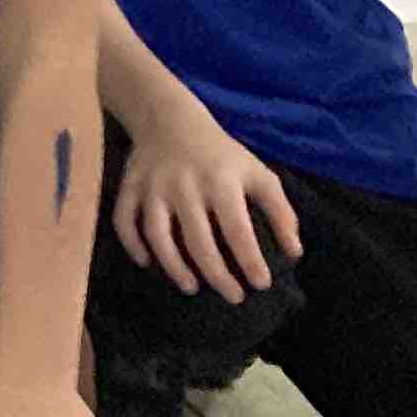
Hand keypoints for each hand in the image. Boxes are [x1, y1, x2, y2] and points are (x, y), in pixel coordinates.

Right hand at [113, 108, 300, 304]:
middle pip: (198, 240)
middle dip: (217, 275)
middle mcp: (185, 186)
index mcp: (221, 182)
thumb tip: (293, 252)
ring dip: (173, 266)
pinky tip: (147, 263)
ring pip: (157, 235)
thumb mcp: (258, 173)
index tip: (261, 284)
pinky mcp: (129, 186)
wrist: (169, 119)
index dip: (250, 260)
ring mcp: (153, 187)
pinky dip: (131, 245)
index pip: (237, 229)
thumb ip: (280, 211)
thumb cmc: (221, 154)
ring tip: (191, 287)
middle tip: (233, 297)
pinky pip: (124, 220)